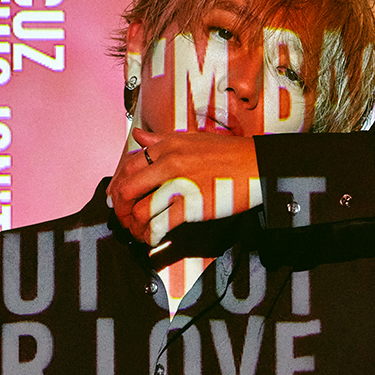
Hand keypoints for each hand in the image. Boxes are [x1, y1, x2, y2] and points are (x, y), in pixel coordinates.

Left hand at [106, 127, 259, 245]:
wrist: (257, 165)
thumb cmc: (228, 153)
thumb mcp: (192, 138)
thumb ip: (161, 140)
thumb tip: (138, 135)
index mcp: (167, 146)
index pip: (127, 165)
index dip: (117, 185)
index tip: (118, 198)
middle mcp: (170, 163)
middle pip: (127, 189)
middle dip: (120, 209)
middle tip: (124, 219)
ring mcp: (180, 185)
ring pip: (140, 210)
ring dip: (135, 226)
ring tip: (140, 232)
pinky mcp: (193, 206)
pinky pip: (161, 224)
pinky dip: (152, 235)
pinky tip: (153, 239)